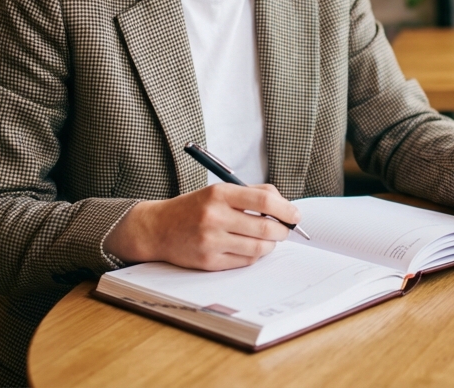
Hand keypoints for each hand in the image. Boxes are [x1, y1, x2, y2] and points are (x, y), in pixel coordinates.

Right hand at [104, 183, 300, 269]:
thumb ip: (253, 194)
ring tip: (268, 239)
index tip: (295, 215)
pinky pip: (244, 262)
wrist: (158, 228)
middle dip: (283, 231)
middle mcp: (214, 217)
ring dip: (270, 245)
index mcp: (220, 194)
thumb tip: (286, 206)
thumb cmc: (195, 208)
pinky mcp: (208, 262)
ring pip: (258, 248)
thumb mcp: (220, 191)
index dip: (286, 209)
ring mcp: (210, 241)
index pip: (264, 201)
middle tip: (285, 230)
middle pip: (265, 228)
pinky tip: (250, 248)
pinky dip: (254, 256)